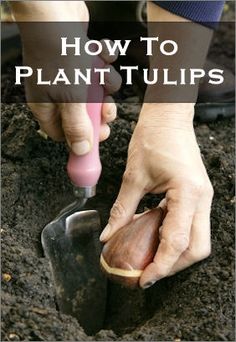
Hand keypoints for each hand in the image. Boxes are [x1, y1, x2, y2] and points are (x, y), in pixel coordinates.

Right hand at [11, 1, 121, 154]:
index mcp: (47, 107)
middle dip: (100, 111)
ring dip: (105, 83)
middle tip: (108, 108)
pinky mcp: (82, 59)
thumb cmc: (57, 53)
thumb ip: (76, 126)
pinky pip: (100, 69)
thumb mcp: (69, 97)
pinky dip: (104, 61)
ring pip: (97, 92)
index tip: (100, 137)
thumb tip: (81, 150)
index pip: (65, 135)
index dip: (84, 138)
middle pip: (85, 116)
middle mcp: (57, 93)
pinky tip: (98, 51)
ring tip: (100, 71)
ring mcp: (70, 75)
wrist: (56, 10)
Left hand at [100, 103, 212, 287]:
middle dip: (173, 265)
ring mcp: (202, 198)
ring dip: (174, 253)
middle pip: (197, 248)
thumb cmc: (153, 138)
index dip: (161, 265)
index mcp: (188, 193)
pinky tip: (152, 234)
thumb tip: (108, 236)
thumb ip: (122, 209)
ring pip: (197, 240)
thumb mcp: (133, 176)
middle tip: (147, 270)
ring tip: (148, 256)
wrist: (168, 117)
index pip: (177, 242)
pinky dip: (173, 236)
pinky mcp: (196, 196)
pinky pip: (190, 226)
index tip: (144, 278)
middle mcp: (202, 199)